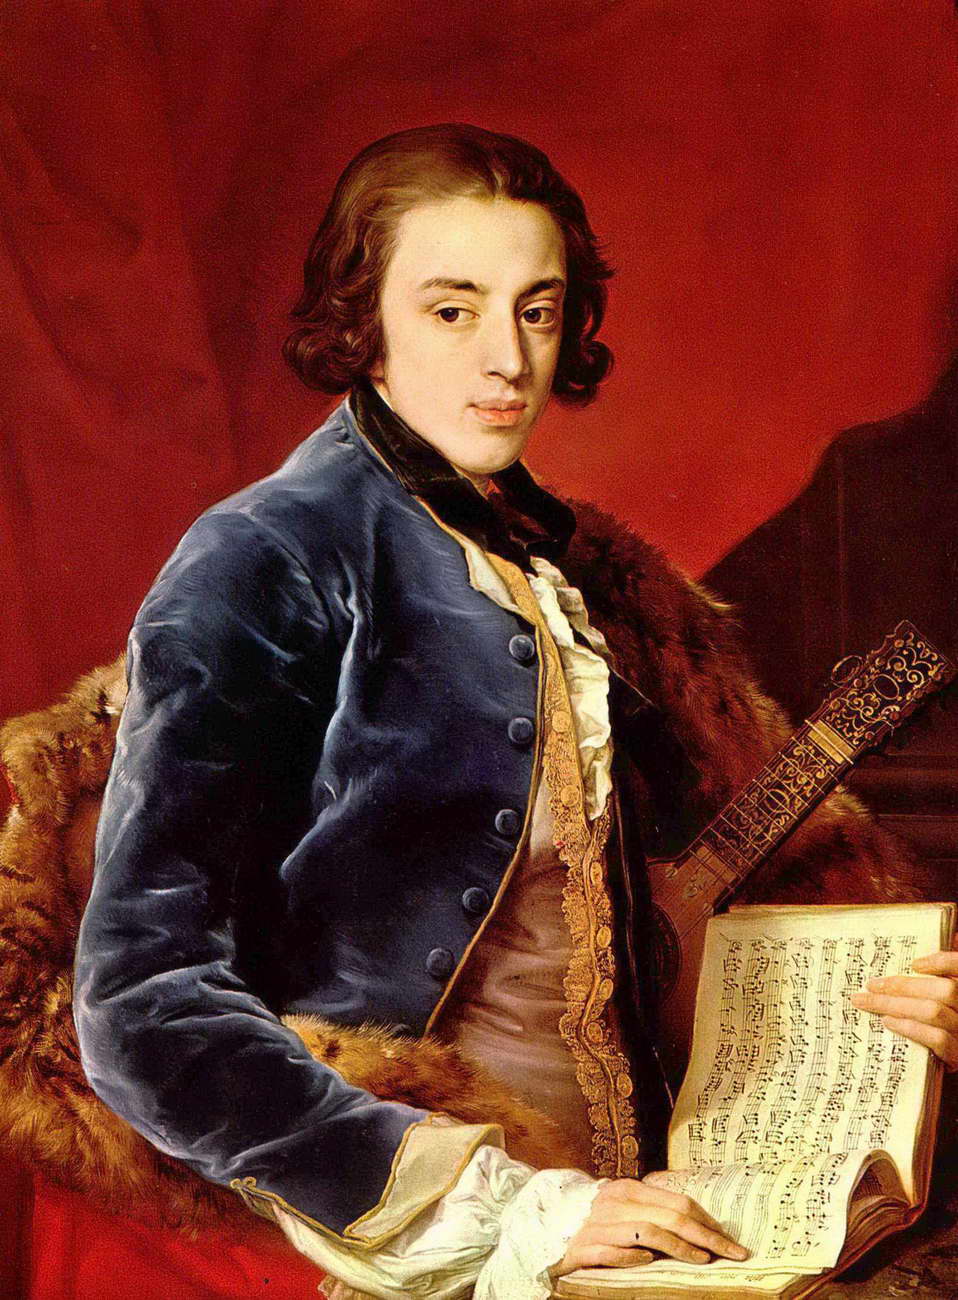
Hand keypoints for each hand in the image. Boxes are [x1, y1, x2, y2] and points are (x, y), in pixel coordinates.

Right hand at [553, 1176, 748, 1273]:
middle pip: (671, 1217)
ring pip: (649, 1233)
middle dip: (708, 1237)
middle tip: (733, 1254)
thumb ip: (652, 1213)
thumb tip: (697, 1227)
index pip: (678, 1202)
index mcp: (629, 1189)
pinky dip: (634, 1258)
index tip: (730, 1240)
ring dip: (681, 1248)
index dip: (708, 1221)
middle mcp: (615, 1203)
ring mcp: (599, 1225)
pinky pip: (614, 1253)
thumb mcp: (624, 1211)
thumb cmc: (594, 1224)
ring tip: (703, 1261)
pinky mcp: (584, 1248)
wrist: (546, 1233)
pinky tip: (650, 1263)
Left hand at [849, 939, 957, 1069]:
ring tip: (870, 1002)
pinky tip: (887, 1022)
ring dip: (895, 1004)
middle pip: (944, 989)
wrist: (954, 1063)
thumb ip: (930, 985)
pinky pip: (936, 1038)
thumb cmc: (940, 1025)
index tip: (914, 964)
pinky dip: (908, 1027)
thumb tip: (904, 967)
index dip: (942, 962)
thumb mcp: (940, 1002)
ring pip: (933, 1011)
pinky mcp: (957, 1054)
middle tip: (871, 985)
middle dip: (902, 985)